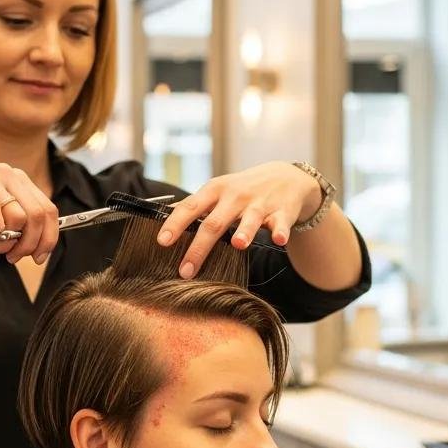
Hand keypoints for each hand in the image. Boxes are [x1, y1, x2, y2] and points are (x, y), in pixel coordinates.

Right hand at [0, 162, 58, 264]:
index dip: (49, 237)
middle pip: (40, 214)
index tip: (38, 258)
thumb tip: (28, 249)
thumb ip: (11, 228)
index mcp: (18, 180)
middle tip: (13, 258)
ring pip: (19, 217)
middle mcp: (8, 174)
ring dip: (8, 242)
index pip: (49, 209)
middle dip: (31, 244)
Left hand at [155, 162, 320, 277]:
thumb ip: (193, 205)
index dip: (175, 224)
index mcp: (215, 191)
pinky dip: (280, 232)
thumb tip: (161, 215)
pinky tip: (279, 240)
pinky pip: (280, 223)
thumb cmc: (243, 189)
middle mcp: (235, 196)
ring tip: (238, 245)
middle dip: (199, 247)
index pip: (190, 207)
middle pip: (214, 222)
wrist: (286, 177)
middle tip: (185, 270)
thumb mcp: (217, 190)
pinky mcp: (282, 212)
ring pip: (250, 219)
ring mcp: (259, 204)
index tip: (162, 241)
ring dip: (244, 231)